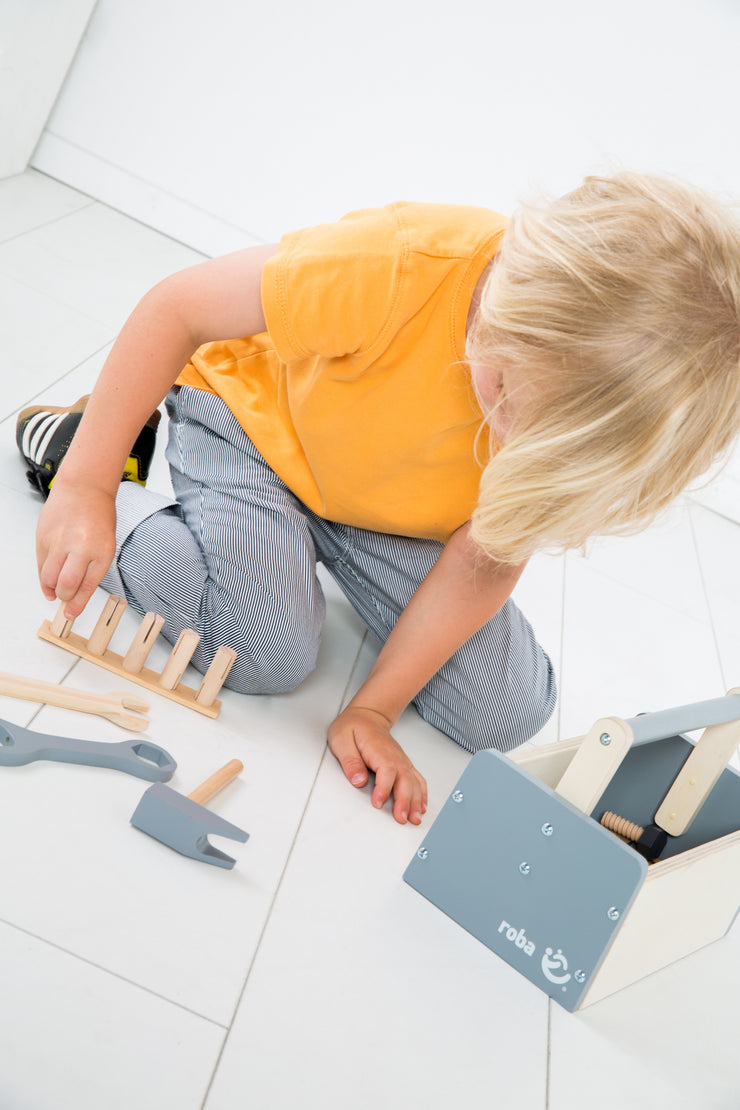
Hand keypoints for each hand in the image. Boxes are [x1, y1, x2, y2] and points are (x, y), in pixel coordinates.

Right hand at [36, 480, 116, 618]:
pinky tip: (48, 578)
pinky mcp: (44, 537)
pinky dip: (44, 575)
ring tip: (56, 589)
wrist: (84, 488)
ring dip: (51, 588)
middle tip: (65, 599)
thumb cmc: (98, 515)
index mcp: (102, 551)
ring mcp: (60, 541)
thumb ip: (92, 568)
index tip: (72, 614)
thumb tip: (75, 594)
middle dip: (65, 598)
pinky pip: (41, 564)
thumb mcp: (106, 544)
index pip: (88, 587)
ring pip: (49, 578)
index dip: (78, 605)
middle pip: (66, 585)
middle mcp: (81, 547)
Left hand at [327, 705, 427, 824]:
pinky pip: (417, 779)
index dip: (383, 788)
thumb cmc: (353, 727)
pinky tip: (421, 806)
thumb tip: (358, 779)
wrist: (367, 716)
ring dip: (416, 801)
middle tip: (401, 819)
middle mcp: (394, 756)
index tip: (377, 803)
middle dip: (405, 801)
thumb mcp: (341, 739)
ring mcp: (401, 760)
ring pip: (413, 782)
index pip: (386, 770)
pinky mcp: (403, 764)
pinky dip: (422, 794)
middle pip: (404, 779)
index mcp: (378, 750)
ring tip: (414, 818)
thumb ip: (350, 761)